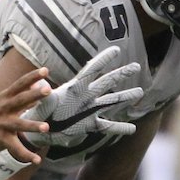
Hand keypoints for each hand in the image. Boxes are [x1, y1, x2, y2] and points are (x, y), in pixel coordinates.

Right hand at [0, 68, 51, 163]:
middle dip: (34, 94)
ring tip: (46, 127)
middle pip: (20, 100)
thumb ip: (20, 96)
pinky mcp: (1, 138)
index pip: (19, 84)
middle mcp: (4, 109)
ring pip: (19, 124)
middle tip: (48, 90)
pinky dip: (26, 155)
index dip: (32, 77)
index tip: (45, 70)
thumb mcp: (2, 102)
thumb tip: (37, 86)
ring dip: (32, 125)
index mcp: (4, 98)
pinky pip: (15, 147)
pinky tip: (36, 160)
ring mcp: (2, 124)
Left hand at [22, 46, 143, 146]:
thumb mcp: (41, 102)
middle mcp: (85, 96)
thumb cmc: (39, 112)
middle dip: (121, 74)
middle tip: (137, 66)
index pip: (91, 70)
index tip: (116, 50)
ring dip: (125, 97)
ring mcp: (89, 110)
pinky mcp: (89, 125)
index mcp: (74, 88)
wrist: (40, 129)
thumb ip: (43, 94)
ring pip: (111, 102)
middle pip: (107, 82)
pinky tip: (133, 129)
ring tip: (140, 91)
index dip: (103, 60)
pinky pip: (107, 126)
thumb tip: (40, 84)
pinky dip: (120, 128)